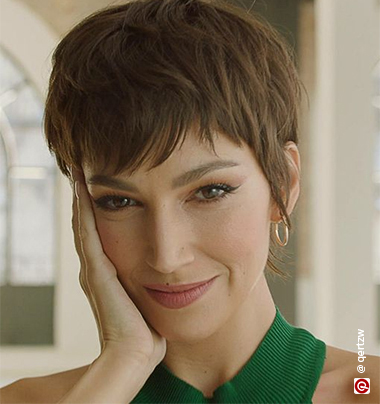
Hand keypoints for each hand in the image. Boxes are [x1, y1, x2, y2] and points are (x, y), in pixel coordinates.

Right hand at [70, 168, 166, 365]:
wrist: (137, 351)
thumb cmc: (147, 328)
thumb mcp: (148, 294)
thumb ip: (150, 278)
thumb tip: (169, 267)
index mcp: (106, 271)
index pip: (97, 231)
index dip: (95, 208)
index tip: (100, 184)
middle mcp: (95, 267)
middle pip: (86, 223)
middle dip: (85, 198)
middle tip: (84, 171)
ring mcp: (93, 268)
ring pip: (83, 223)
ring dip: (81, 198)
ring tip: (79, 173)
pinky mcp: (96, 271)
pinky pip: (88, 233)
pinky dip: (83, 210)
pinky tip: (83, 189)